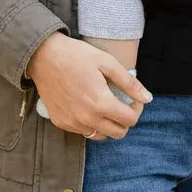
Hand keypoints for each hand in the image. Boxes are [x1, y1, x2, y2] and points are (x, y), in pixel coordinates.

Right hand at [25, 33, 151, 140]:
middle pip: (118, 133)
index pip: (130, 120)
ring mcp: (73, 123)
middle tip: (121, 102)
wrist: (43, 57)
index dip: (137, 109)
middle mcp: (87, 118)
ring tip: (105, 105)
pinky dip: (90, 124)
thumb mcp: (107, 62)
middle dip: (125, 119)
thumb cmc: (76, 55)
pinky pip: (83, 132)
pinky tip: (88, 106)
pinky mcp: (61, 122)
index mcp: (101, 103)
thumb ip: (129, 83)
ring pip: (101, 136)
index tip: (133, 99)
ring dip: (108, 125)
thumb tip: (148, 98)